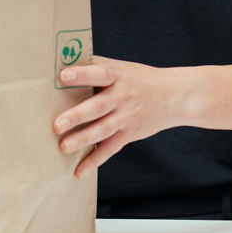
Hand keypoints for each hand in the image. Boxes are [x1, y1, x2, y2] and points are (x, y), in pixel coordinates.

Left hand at [53, 56, 185, 178]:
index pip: (99, 73)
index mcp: (118, 75)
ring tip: (64, 147)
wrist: (175, 96)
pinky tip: (79, 171)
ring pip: (103, 129)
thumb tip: (61, 61)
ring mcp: (127, 116)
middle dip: (77, 116)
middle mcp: (122, 96)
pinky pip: (110, 148)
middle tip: (57, 124)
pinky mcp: (129, 133)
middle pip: (98, 106)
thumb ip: (95, 65)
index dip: (82, 74)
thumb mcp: (121, 67)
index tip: (63, 76)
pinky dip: (95, 161)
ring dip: (83, 139)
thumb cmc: (139, 78)